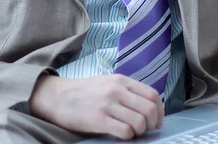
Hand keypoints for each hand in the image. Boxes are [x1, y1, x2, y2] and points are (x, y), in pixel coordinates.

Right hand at [29, 74, 163, 139]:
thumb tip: (147, 106)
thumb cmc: (85, 92)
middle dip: (152, 124)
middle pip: (150, 109)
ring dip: (140, 131)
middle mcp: (117, 90)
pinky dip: (128, 136)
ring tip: (132, 132)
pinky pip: (125, 131)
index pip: (152, 95)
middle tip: (146, 130)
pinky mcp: (98, 119)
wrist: (58, 97)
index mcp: (122, 80)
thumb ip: (127, 91)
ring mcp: (108, 104)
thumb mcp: (109, 82)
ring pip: (140, 121)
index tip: (157, 121)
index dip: (160, 111)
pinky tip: (122, 135)